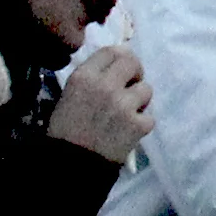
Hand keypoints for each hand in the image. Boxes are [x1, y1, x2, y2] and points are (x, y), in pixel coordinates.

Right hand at [49, 45, 153, 163]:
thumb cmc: (65, 130)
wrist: (70, 164)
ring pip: (147, 89)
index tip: (122, 69)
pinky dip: (142, 124)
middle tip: (131, 86)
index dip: (121, 58)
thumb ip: (92, 78)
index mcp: (84, 76)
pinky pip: (150, 117)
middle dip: (135, 72)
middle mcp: (105, 85)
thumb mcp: (70, 94)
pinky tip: (129, 131)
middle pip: (133, 62)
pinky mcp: (137, 125)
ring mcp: (123, 105)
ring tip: (128, 113)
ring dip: (140, 100)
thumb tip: (116, 66)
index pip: (112, 51)